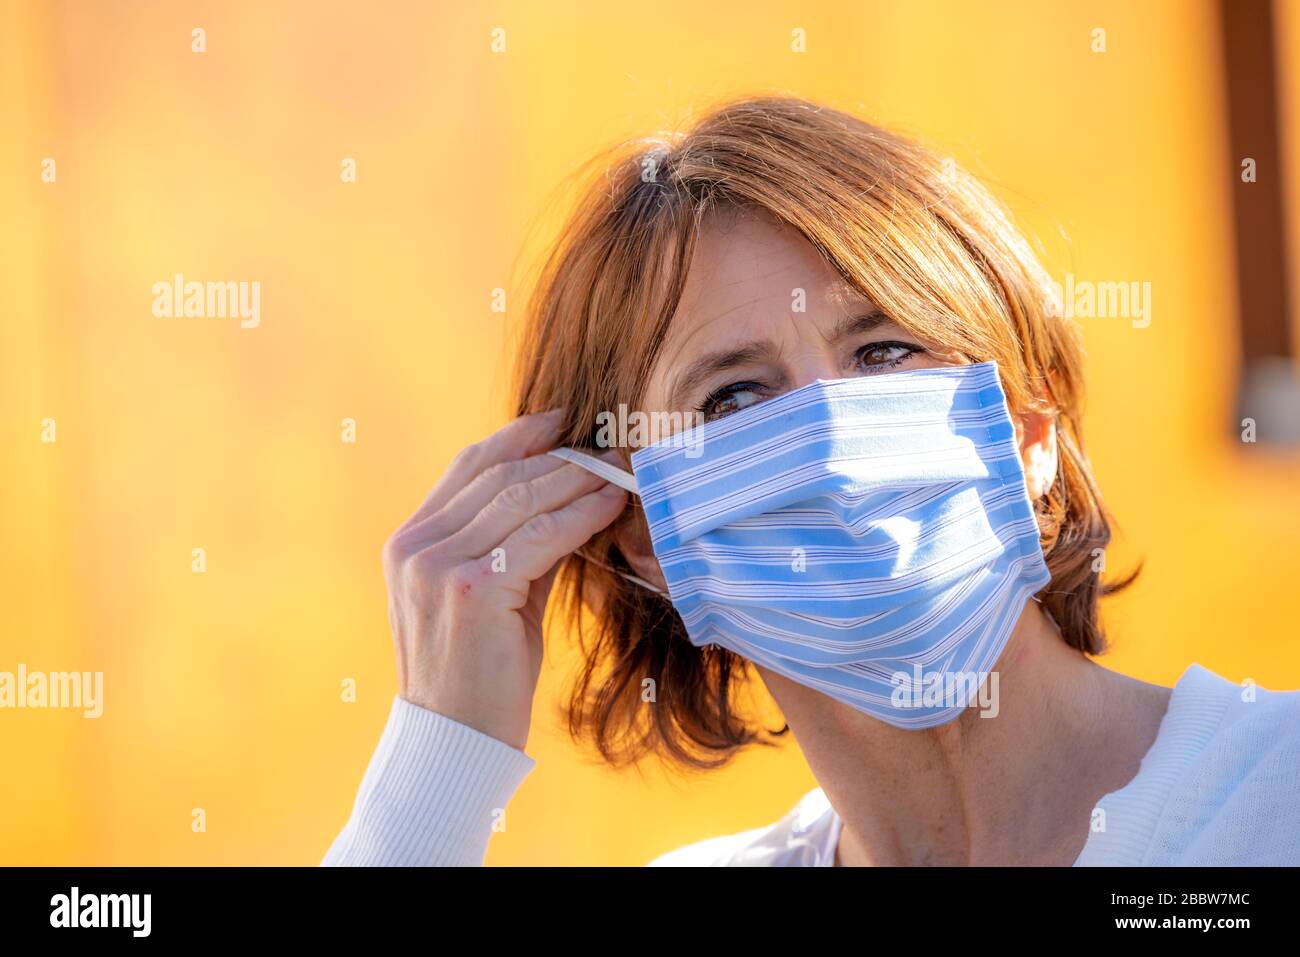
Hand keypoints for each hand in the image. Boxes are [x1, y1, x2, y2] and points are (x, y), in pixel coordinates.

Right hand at [381, 410, 626, 750]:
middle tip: (608, 448)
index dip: (518, 436)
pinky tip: (610, 506)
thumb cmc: (479, 673)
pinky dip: (580, 515)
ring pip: (521, 498)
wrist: (455, 741)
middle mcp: (416, 546)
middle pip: (499, 475)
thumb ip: (515, 544)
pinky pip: (539, 535)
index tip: (563, 420)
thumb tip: (570, 497)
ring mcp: (438, 566)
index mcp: (410, 542)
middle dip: (560, 457)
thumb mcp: (490, 596)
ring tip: (618, 471)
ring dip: (577, 479)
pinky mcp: (472, 590)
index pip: (468, 466)